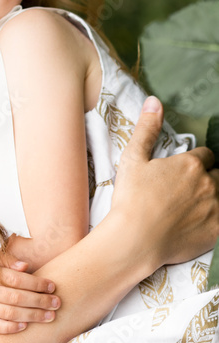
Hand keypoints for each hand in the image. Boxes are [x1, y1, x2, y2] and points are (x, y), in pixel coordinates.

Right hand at [0, 247, 58, 334]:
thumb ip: (5, 259)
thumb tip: (26, 267)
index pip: (16, 279)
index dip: (36, 283)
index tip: (52, 285)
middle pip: (16, 298)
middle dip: (39, 301)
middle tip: (57, 303)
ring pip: (8, 313)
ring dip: (31, 316)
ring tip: (49, 316)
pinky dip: (9, 328)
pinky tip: (24, 326)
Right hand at [111, 97, 218, 270]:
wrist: (135, 240)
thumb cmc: (132, 198)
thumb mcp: (133, 158)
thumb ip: (147, 129)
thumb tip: (154, 101)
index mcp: (191, 164)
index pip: (206, 155)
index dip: (195, 161)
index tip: (184, 171)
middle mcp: (209, 183)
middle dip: (208, 178)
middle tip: (189, 189)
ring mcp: (216, 208)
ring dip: (213, 196)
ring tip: (194, 205)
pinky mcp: (218, 231)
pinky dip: (214, 217)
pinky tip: (199, 221)